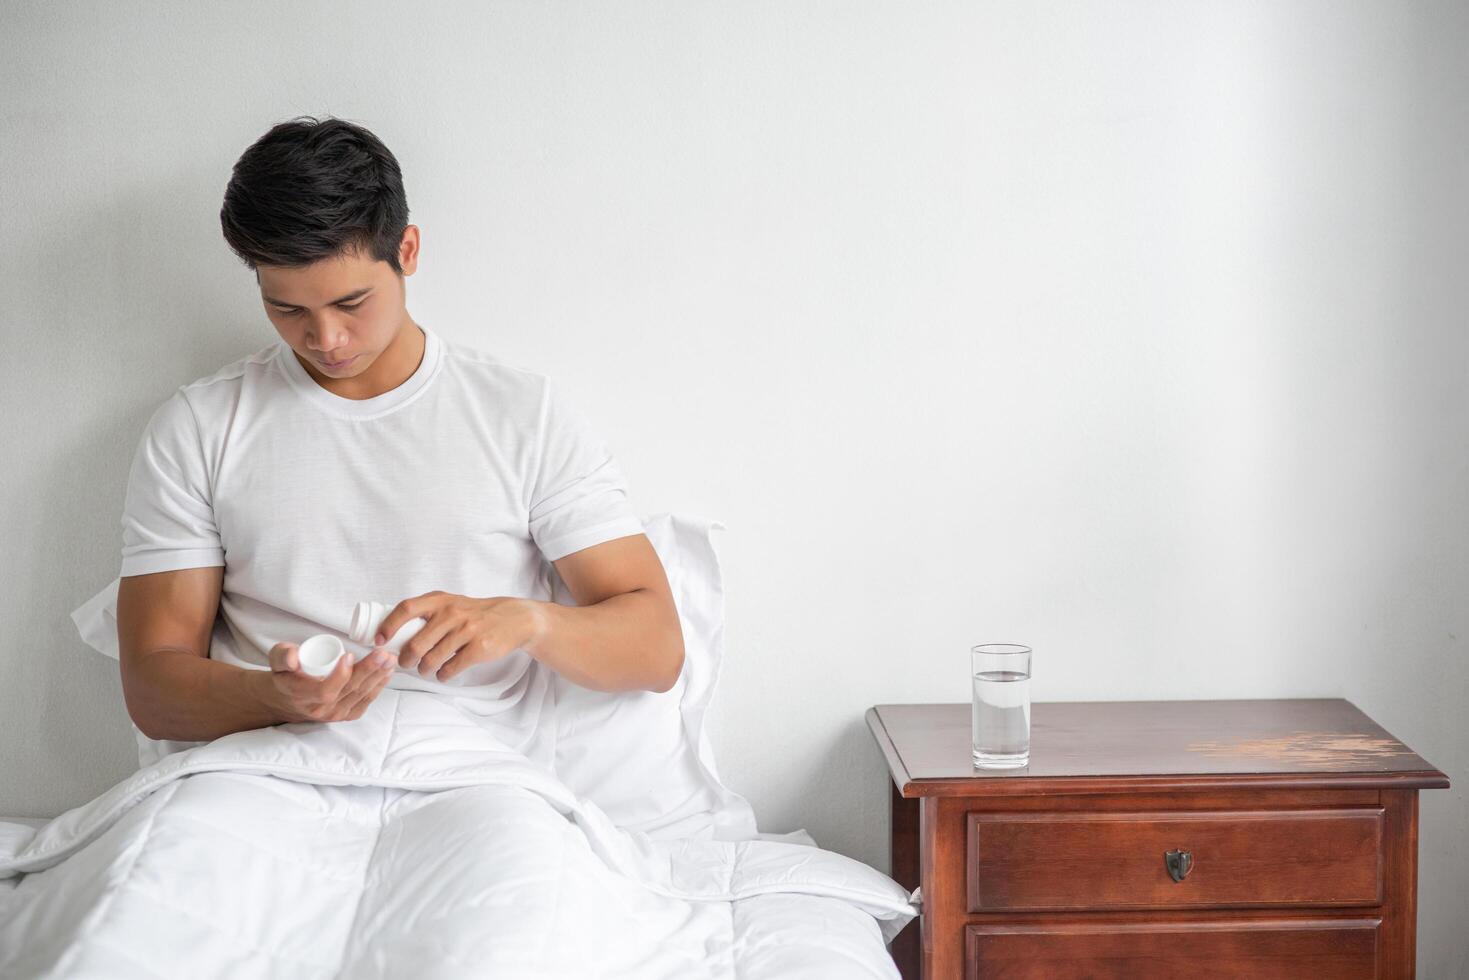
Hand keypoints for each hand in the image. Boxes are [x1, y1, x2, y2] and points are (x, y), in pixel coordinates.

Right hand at [264, 641, 395, 722]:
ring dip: (378, 677)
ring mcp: (336, 714)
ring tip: (390, 660)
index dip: (339, 675)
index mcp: (303, 696)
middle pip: (349, 691)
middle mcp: (321, 709)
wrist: (288, 698)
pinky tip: (388, 672)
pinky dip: (378, 686)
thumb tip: (294, 658)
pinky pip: (365, 701)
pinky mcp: (347, 715)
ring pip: (361, 695)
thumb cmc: (285, 674)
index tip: (349, 655)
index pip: (325, 691)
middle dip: (368, 671)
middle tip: (382, 653)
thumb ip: (283, 655)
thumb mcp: (277, 660)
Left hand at [377, 590, 544, 682]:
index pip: (406, 609)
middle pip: (416, 643)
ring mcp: (467, 631)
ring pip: (432, 659)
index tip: (379, 639)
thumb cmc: (476, 613)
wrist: (514, 618)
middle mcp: (452, 613)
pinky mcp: (479, 648)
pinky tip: (443, 673)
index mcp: (441, 601)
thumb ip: (428, 612)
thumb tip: (395, 631)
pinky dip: (443, 675)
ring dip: (424, 669)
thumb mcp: (452, 603)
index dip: (388, 625)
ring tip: (426, 669)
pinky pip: (451, 668)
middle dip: (406, 659)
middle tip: (405, 663)